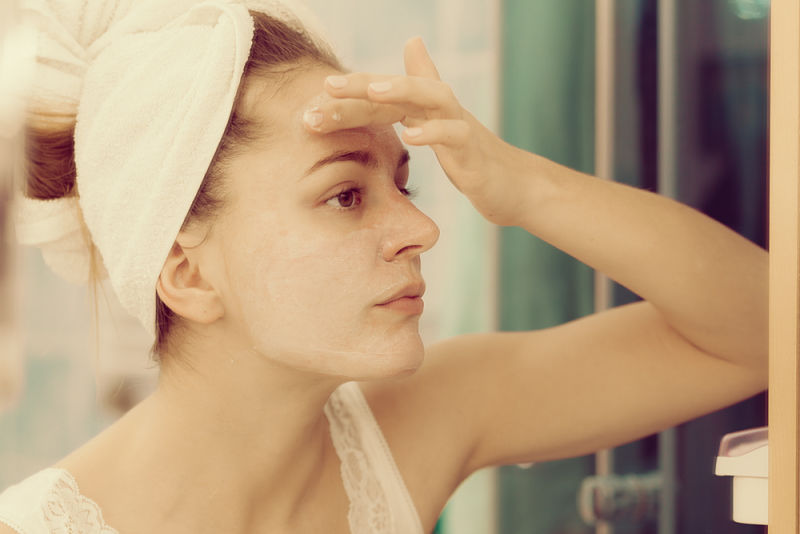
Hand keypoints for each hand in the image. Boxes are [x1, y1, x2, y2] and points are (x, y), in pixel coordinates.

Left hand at [303, 37, 524, 225]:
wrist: (514, 186)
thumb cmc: (472, 156)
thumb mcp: (439, 125)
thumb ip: (419, 91)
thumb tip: (411, 42)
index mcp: (424, 110)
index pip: (382, 99)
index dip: (349, 98)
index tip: (313, 102)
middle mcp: (441, 110)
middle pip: (401, 89)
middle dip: (363, 86)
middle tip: (327, 87)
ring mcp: (460, 127)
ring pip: (433, 98)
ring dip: (402, 91)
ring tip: (372, 91)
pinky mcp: (474, 153)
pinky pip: (455, 136)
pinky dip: (433, 133)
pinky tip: (410, 137)